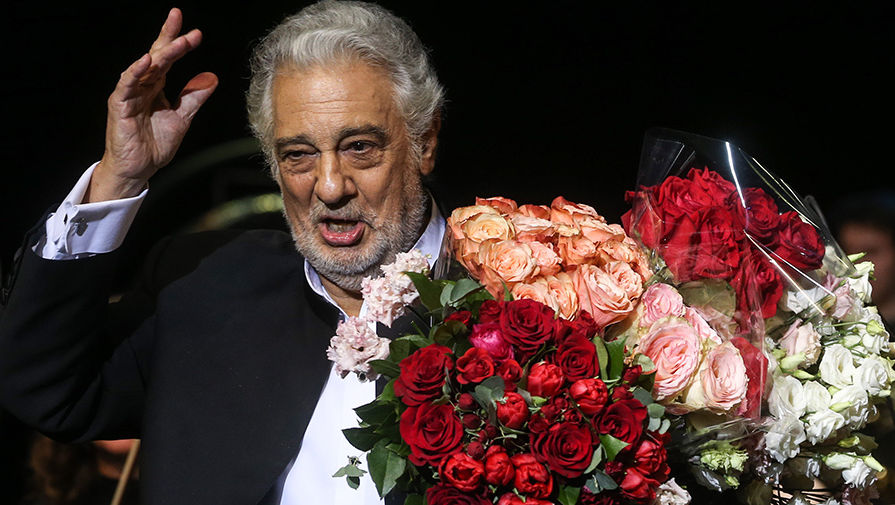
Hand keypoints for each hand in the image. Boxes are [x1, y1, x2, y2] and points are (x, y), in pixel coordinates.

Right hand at [87, 8, 217, 202]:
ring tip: (178, 42)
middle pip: (156, 56)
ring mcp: (129, 94)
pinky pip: (127, 85)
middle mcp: (142, 86)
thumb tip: (212, 77)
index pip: (168, 59)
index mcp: (156, 87)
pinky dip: (136, 72)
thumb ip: (194, 98)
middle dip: (170, 38)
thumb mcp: (182, 118)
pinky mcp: (120, 105)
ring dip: (162, 54)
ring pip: (146, 68)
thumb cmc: (154, 145)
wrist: (139, 168)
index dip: (179, 44)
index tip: (196, 33)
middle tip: (183, 23)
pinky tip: (147, 61)